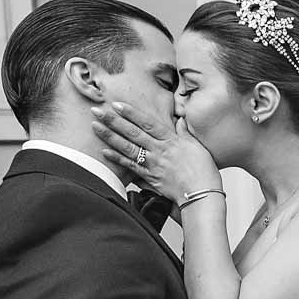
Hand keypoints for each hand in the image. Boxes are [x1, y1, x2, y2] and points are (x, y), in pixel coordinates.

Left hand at [92, 101, 221, 200]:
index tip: (116, 105)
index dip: (131, 113)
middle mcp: (159, 150)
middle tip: (96, 110)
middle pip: (133, 133)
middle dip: (113, 120)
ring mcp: (153, 164)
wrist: (202, 194)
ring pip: (128, 147)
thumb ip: (186, 132)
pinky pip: (130, 167)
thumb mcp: (198, 146)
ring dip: (110, 136)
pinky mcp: (150, 178)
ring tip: (95, 127)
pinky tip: (105, 152)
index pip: (148, 123)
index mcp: (171, 141)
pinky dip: (118, 159)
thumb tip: (180, 119)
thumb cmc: (203, 171)